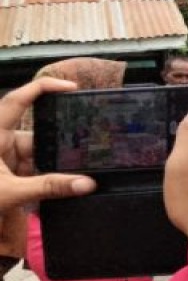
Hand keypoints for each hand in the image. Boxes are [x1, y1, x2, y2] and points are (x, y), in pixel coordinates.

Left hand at [0, 77, 96, 212]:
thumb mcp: (10, 193)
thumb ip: (49, 188)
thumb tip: (86, 184)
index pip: (18, 100)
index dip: (44, 88)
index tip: (71, 87)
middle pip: (35, 132)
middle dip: (58, 142)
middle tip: (85, 148)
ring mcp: (3, 156)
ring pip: (36, 152)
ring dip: (52, 164)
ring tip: (77, 172)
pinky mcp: (6, 171)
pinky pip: (32, 167)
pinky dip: (45, 175)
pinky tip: (62, 183)